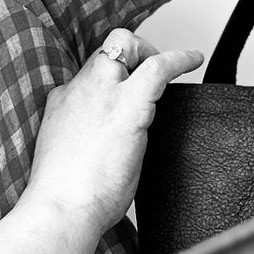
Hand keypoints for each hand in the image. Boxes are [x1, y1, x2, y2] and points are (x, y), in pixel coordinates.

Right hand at [22, 29, 203, 242]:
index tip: (125, 90)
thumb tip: (108, 152)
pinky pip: (158, 66)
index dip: (110, 79)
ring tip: (170, 66)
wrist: (59, 209)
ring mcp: (101, 93)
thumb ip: (85, 143)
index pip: (87, 77)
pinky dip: (179, 58)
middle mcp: (78, 91)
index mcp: (62, 105)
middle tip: (149, 73)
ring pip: (124, 44)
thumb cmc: (65, 199)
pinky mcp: (128, 105)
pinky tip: (194, 59)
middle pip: (104, 52)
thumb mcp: (67, 160)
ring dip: (149, 52)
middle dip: (129, 55)